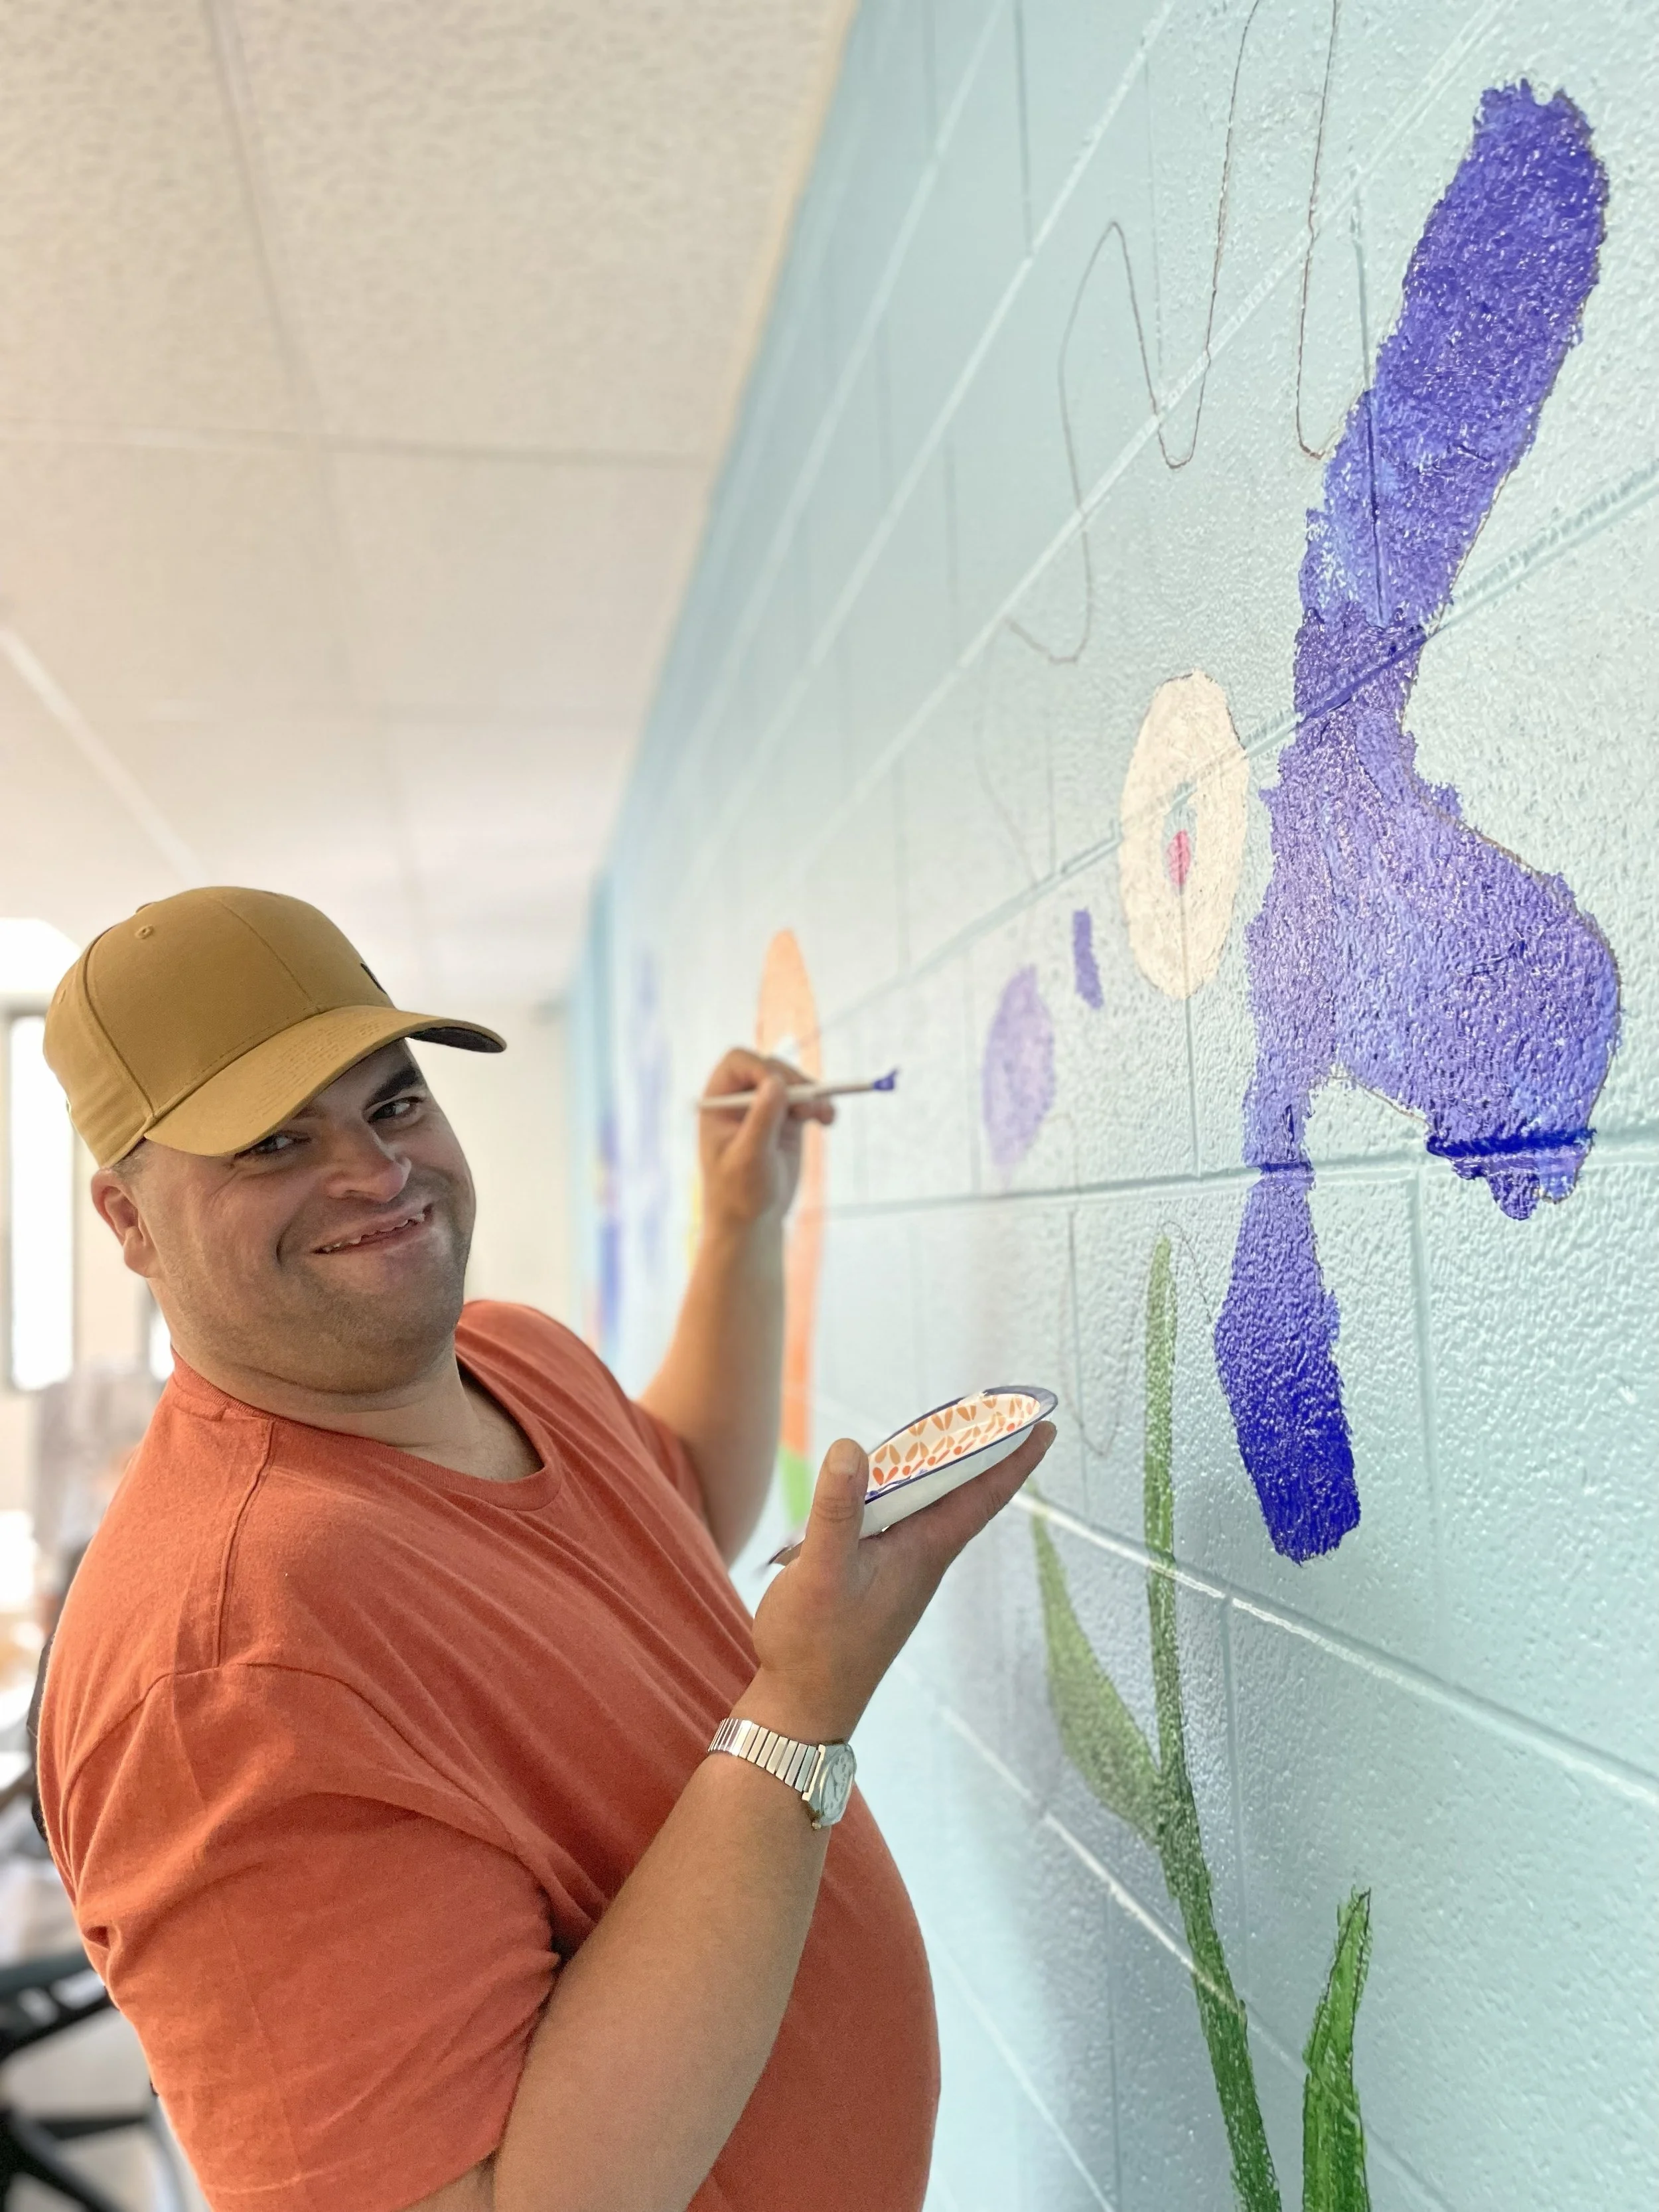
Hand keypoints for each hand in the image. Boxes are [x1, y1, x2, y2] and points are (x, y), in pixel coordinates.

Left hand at [695, 1047, 835, 1235]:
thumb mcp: (749, 1157)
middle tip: (811, 1105)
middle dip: (794, 1082)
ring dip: (813, 1094)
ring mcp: (766, 1108)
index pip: (739, 1063)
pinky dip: (821, 1106)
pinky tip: (828, 1119)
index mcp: (718, 1102)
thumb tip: (775, 1082)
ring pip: (794, 1083)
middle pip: (771, 1068)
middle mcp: (741, 1099)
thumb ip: (761, 1119)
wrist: (752, 1221)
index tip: (781, 1088)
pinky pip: (808, 1101)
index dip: (761, 1067)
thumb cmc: (738, 1193)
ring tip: (825, 1116)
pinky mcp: (788, 1121)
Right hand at [735, 1422, 1056, 1743]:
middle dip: (984, 1449)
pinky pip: (902, 1522)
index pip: (982, 1495)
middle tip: (1000, 1409)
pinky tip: (884, 1484)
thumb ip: (837, 1510)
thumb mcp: (822, 1571)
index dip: (1015, 1458)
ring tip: (952, 1432)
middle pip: (963, 1494)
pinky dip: (904, 1492)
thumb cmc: (814, 1646)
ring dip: (944, 1468)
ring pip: (932, 1507)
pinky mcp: (874, 1579)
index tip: (1045, 1425)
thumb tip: (850, 1448)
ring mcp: (900, 1570)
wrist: (801, 1708)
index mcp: (924, 1553)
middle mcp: (921, 1559)